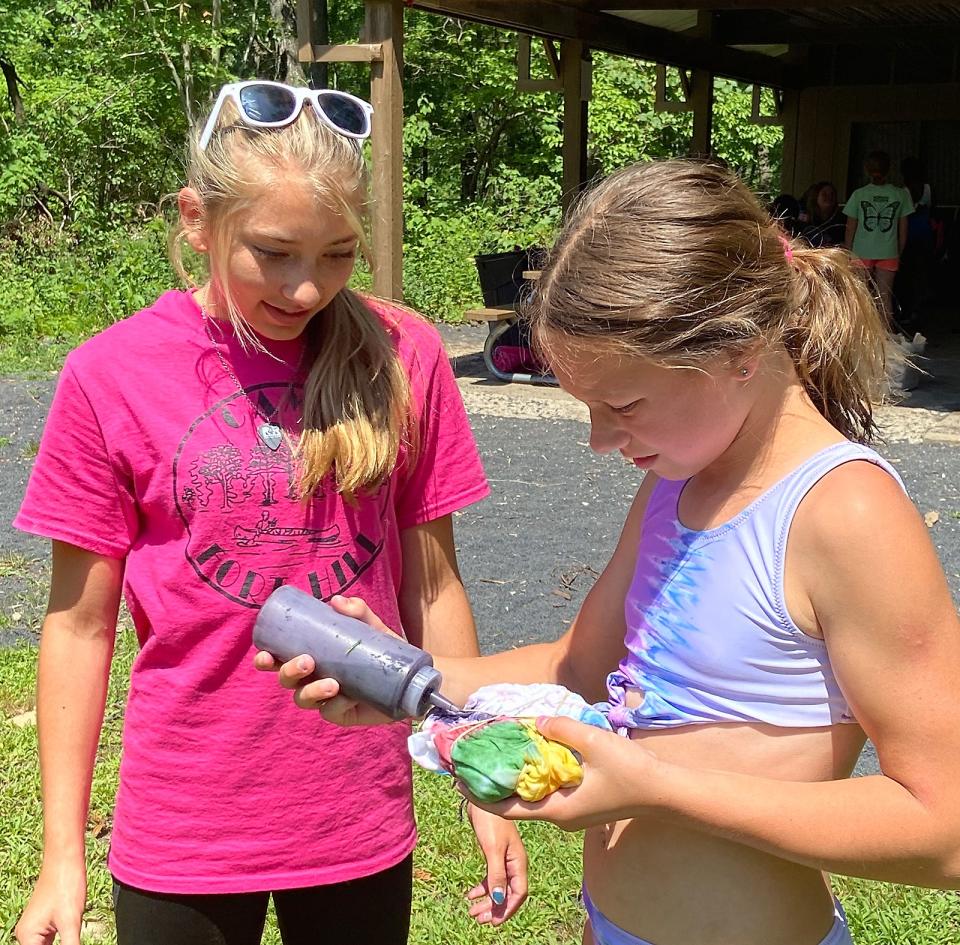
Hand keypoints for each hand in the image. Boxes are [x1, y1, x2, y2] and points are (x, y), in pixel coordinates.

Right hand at [15, 858, 86, 944]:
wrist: (65, 859)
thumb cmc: (66, 885)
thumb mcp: (71, 922)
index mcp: (27, 937)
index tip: (69, 942)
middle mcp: (26, 935)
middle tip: (71, 939)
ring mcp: (36, 928)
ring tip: (71, 938)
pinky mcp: (46, 922)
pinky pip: (50, 942)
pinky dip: (62, 944)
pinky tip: (72, 939)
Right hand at [252, 595, 397, 725]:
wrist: (410, 676)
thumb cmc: (382, 649)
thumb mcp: (372, 627)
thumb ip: (358, 611)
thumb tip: (336, 601)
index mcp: (312, 657)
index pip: (279, 660)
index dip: (266, 660)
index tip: (264, 655)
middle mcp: (314, 678)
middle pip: (287, 681)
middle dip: (289, 672)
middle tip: (306, 661)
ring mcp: (327, 698)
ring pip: (303, 699)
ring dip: (311, 691)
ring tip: (332, 683)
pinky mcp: (343, 714)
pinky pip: (330, 712)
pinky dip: (335, 705)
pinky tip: (348, 697)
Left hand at [460, 716, 660, 831]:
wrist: (666, 793)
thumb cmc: (631, 773)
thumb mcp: (594, 743)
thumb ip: (562, 729)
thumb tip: (537, 721)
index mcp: (556, 811)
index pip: (506, 808)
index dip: (479, 795)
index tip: (457, 780)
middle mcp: (560, 817)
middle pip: (517, 803)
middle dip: (494, 783)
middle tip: (475, 760)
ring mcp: (573, 813)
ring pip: (534, 797)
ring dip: (515, 779)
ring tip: (498, 755)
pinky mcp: (584, 804)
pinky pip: (550, 792)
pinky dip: (536, 776)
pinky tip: (534, 756)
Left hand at [465, 805, 527, 925]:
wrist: (481, 797)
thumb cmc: (490, 821)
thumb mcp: (493, 849)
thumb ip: (497, 875)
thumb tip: (499, 900)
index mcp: (518, 862)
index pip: (518, 893)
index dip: (507, 909)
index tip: (493, 922)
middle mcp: (513, 863)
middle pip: (507, 893)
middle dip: (494, 908)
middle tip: (477, 919)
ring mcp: (504, 858)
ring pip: (498, 886)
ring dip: (486, 900)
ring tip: (471, 910)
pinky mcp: (494, 854)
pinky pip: (490, 877)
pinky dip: (482, 887)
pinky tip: (470, 894)